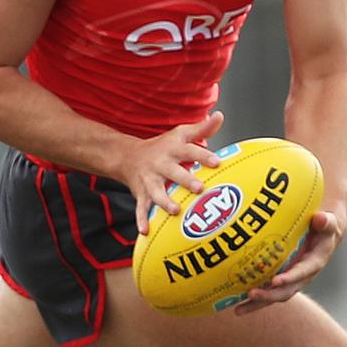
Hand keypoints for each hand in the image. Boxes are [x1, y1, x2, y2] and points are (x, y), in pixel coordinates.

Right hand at [124, 111, 224, 235]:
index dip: (203, 156)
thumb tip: (220, 116)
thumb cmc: (162, 146)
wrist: (127, 156)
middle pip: (173, 172)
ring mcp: (149, 180)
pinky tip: (145, 231)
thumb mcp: (180, 134)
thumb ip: (202, 129)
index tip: (217, 162)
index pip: (189, 151)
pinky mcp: (141, 194)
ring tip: (175, 210)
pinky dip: (141, 219)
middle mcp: (160, 164)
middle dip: (185, 180)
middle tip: (200, 188)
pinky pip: (140, 208)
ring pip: (156, 192)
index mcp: (172, 150)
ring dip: (165, 201)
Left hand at [233, 210, 344, 314]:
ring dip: (256, 303)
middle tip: (250, 294)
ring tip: (237, 310)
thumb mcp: (328, 223)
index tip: (275, 281)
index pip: (301, 273)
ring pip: (273, 296)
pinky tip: (235, 302)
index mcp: (314, 263)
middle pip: (285, 291)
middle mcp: (302, 276)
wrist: (324, 236)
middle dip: (268, 295)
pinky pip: (267, 291)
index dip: (289, 278)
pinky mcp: (280, 279)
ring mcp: (290, 280)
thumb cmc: (324, 228)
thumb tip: (320, 218)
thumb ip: (326, 222)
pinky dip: (253, 299)